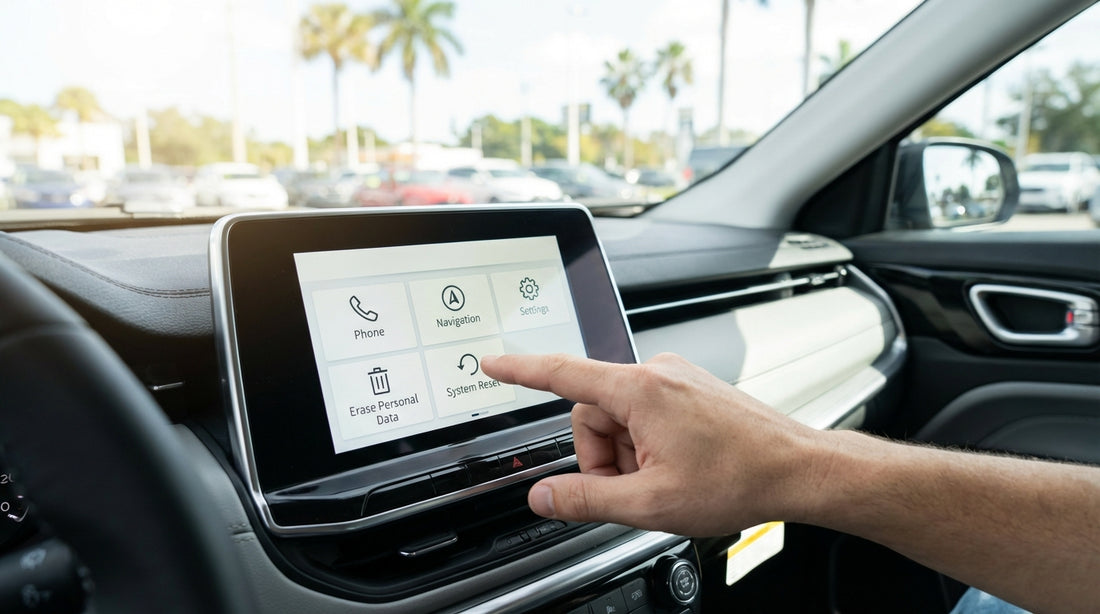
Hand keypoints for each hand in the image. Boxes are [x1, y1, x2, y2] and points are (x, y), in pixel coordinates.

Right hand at [480, 352, 831, 536]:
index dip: (520, 370)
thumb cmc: (740, 478)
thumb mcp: (651, 503)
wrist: (798, 469)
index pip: (562, 374)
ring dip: (628, 455)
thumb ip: (586, 500)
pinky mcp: (689, 390)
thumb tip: (543, 496)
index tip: (492, 363)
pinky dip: (648, 445)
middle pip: (592, 414)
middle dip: (602, 457)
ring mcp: (675, 379)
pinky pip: (645, 415)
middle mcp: (656, 373)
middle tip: (634, 489)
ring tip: (663, 480)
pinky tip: (676, 468)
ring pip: (619, 419)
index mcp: (640, 390)